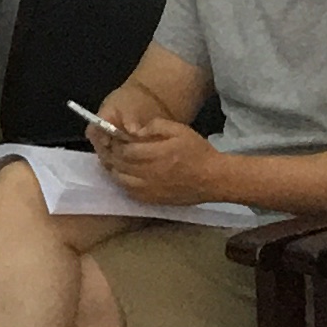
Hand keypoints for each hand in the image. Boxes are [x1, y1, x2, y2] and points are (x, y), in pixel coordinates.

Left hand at [103, 104, 228, 206]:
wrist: (216, 178)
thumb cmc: (198, 152)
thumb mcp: (180, 130)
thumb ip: (155, 126)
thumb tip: (134, 130)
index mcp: (156, 154)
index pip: (123, 150)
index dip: (115, 143)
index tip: (114, 137)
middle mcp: (149, 173)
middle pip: (118, 164)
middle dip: (110, 154)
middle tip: (110, 147)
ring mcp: (150, 189)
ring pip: (120, 179)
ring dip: (113, 168)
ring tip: (115, 160)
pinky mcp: (153, 200)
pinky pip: (129, 192)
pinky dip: (122, 182)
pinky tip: (124, 175)